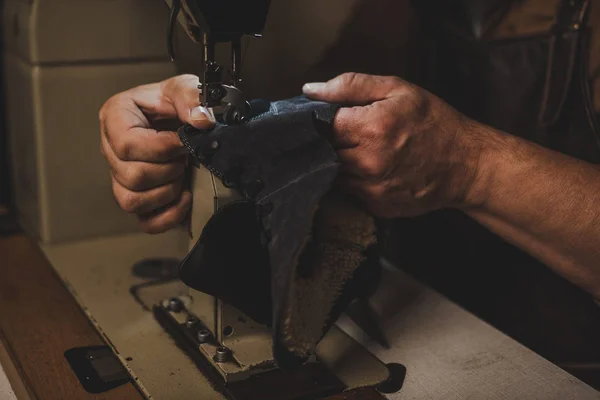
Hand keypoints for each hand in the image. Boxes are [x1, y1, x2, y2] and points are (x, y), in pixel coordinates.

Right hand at [99, 74, 214, 232]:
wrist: (185, 120)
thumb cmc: (176, 103)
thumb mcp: (184, 87)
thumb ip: (191, 97)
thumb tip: (200, 120)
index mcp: (116, 118)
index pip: (127, 145)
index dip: (161, 148)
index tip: (183, 141)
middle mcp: (112, 149)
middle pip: (132, 176)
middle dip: (168, 169)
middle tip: (184, 156)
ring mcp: (121, 177)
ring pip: (132, 201)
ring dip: (167, 191)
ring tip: (181, 173)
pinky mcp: (138, 198)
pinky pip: (145, 221)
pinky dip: (169, 216)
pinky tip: (184, 197)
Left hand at [303, 73, 483, 217]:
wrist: (466, 164)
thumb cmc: (432, 122)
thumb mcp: (396, 90)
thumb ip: (350, 86)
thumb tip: (309, 90)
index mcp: (371, 128)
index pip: (322, 125)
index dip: (326, 120)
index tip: (338, 118)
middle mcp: (368, 163)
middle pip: (325, 152)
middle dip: (335, 142)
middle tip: (355, 134)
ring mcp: (372, 189)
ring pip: (335, 174)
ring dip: (343, 162)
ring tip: (367, 151)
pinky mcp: (377, 206)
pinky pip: (351, 192)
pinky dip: (357, 181)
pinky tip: (376, 170)